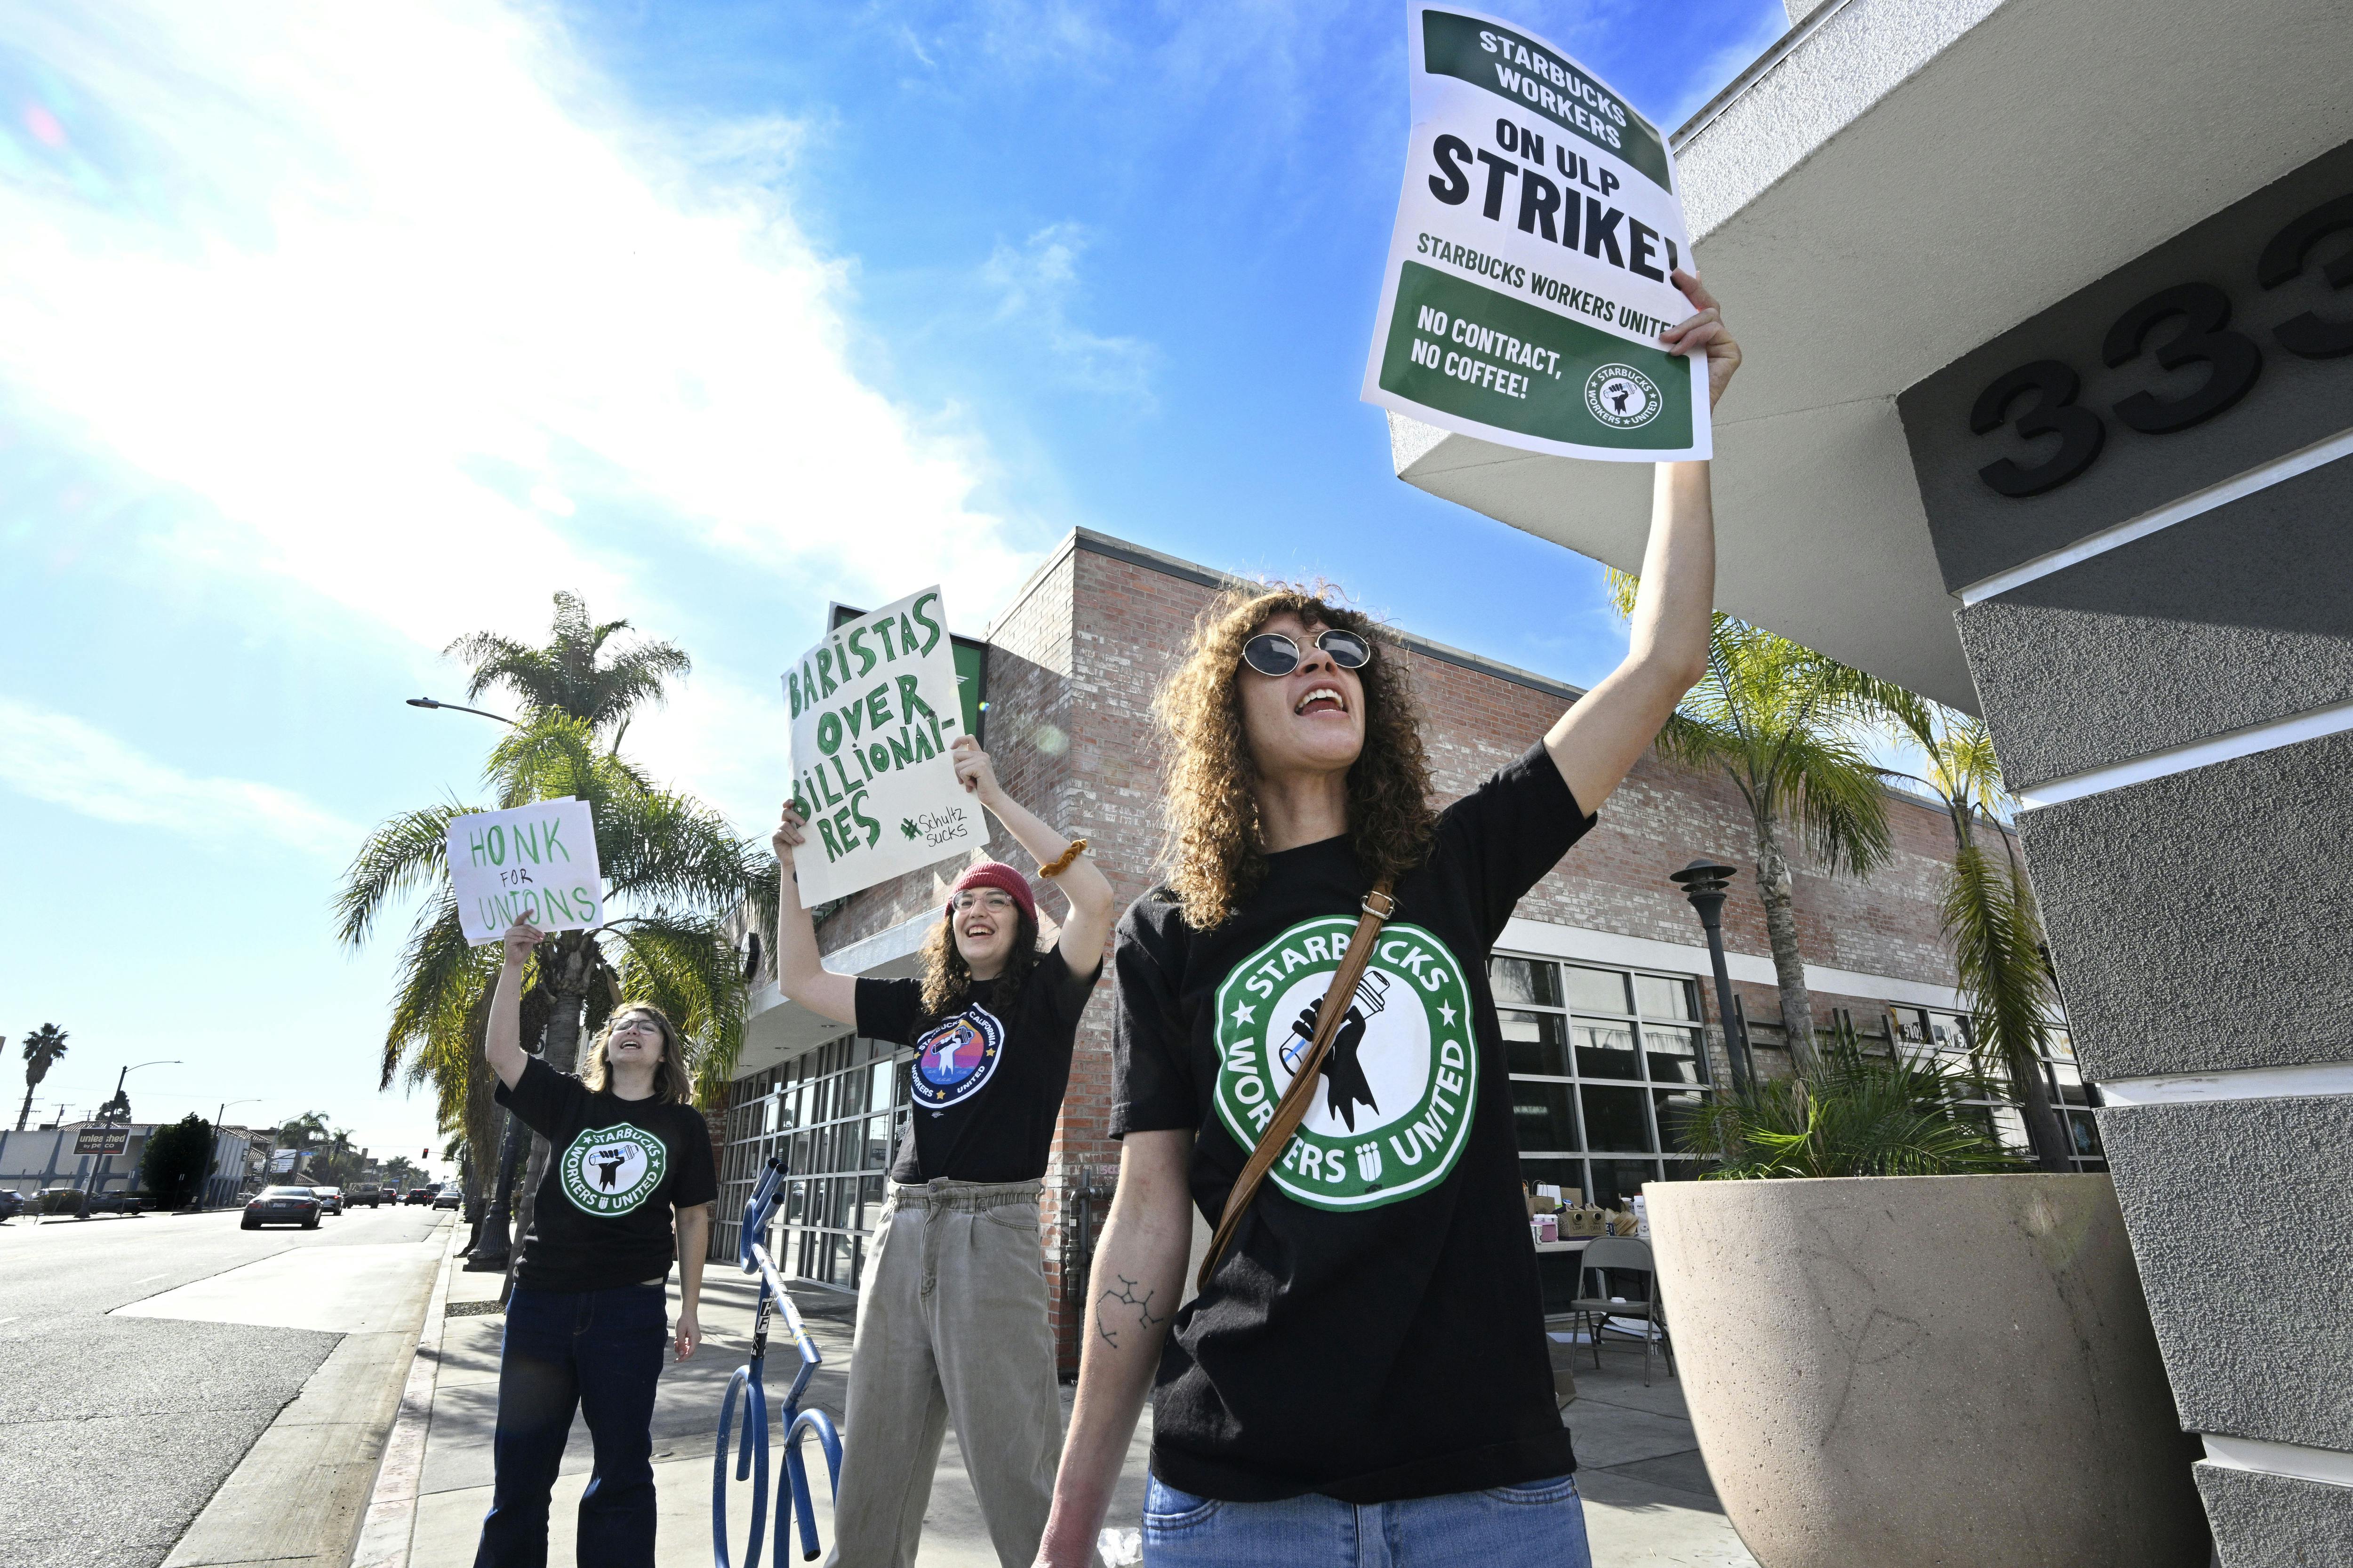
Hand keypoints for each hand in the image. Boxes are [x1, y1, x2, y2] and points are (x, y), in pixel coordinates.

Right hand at [501, 918, 544, 967]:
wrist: (516, 961)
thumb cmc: (522, 950)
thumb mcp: (528, 939)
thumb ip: (530, 933)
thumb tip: (540, 927)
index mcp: (514, 929)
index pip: (519, 919)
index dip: (525, 914)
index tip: (532, 910)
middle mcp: (510, 931)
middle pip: (525, 927)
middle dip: (536, 931)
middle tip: (543, 935)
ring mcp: (508, 935)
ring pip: (525, 932)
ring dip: (534, 936)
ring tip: (540, 939)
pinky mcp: (509, 940)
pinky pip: (523, 938)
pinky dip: (530, 940)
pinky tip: (536, 942)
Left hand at [675, 1307, 698, 1360]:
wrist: (688, 1311)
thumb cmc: (684, 1320)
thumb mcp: (680, 1332)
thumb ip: (681, 1344)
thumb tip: (681, 1354)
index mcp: (695, 1339)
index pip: (690, 1353)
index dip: (683, 1358)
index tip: (676, 1361)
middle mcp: (697, 1339)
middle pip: (689, 1351)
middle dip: (681, 1351)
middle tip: (674, 1345)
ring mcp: (696, 1338)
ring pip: (688, 1348)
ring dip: (680, 1346)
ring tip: (675, 1340)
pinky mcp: (694, 1336)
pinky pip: (688, 1344)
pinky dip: (682, 1343)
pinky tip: (678, 1339)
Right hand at [772, 800, 807, 864]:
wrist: (795, 861)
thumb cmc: (804, 846)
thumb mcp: (806, 834)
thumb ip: (806, 826)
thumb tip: (818, 817)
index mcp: (791, 819)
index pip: (787, 806)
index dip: (788, 802)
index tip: (793, 801)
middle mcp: (784, 822)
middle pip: (786, 812)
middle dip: (795, 816)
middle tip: (804, 823)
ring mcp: (778, 829)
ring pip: (785, 825)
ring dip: (794, 833)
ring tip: (802, 840)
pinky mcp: (775, 837)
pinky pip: (781, 833)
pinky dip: (790, 838)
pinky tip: (796, 844)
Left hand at [950, 735, 1003, 804]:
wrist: (993, 798)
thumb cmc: (981, 787)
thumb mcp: (972, 772)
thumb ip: (966, 763)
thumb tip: (952, 756)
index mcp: (980, 754)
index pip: (969, 738)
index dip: (958, 740)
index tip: (952, 748)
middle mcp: (982, 755)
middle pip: (956, 755)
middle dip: (956, 769)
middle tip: (964, 779)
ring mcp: (982, 760)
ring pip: (958, 765)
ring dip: (961, 777)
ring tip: (971, 783)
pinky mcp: (980, 767)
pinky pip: (962, 772)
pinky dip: (965, 781)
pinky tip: (973, 785)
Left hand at [1660, 269, 1740, 409]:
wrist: (1676, 419)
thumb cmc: (1665, 388)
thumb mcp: (1659, 351)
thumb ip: (1662, 329)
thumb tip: (1657, 302)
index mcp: (1696, 334)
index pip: (1696, 303)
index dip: (1690, 285)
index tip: (1676, 272)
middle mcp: (1712, 336)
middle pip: (1706, 303)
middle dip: (1692, 287)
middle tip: (1674, 278)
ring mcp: (1723, 343)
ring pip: (1708, 316)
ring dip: (1685, 325)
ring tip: (1665, 339)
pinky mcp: (1732, 352)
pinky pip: (1714, 330)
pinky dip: (1694, 337)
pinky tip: (1677, 351)